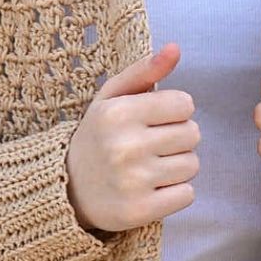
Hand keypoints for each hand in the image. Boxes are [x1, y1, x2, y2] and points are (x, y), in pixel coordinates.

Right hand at [64, 42, 199, 234]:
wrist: (68, 189)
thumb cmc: (99, 136)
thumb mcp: (112, 97)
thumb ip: (144, 71)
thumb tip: (175, 49)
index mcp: (119, 112)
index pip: (184, 104)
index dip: (176, 111)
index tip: (157, 121)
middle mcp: (125, 145)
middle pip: (192, 134)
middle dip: (179, 138)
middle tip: (155, 146)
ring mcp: (133, 181)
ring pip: (192, 165)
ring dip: (179, 166)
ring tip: (153, 167)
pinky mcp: (140, 211)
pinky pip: (187, 195)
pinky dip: (177, 193)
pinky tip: (155, 189)